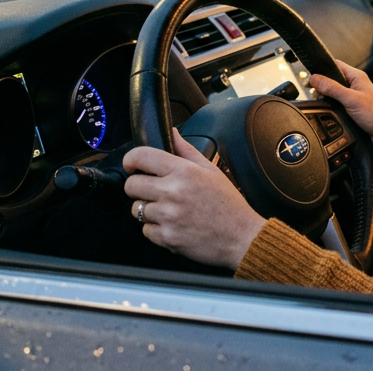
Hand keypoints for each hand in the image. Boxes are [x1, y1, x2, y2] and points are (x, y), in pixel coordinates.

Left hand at [123, 128, 265, 269]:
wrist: (241, 238)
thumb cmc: (228, 204)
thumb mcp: (211, 170)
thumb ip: (187, 150)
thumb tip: (171, 133)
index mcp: (183, 171)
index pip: (141, 157)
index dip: (131, 160)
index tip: (132, 165)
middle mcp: (172, 192)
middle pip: (132, 185)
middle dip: (139, 186)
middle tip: (154, 190)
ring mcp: (168, 217)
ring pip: (136, 209)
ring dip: (148, 209)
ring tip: (168, 210)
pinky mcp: (166, 238)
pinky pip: (145, 230)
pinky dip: (156, 229)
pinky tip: (174, 225)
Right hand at [308, 60, 372, 156]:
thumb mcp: (350, 99)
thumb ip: (332, 88)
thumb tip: (315, 78)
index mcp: (357, 76)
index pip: (335, 65)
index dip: (321, 69)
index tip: (310, 76)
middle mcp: (354, 84)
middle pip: (331, 79)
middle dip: (321, 85)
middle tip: (313, 93)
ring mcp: (353, 97)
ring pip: (333, 92)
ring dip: (325, 97)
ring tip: (318, 101)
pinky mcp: (351, 108)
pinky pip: (336, 103)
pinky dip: (330, 105)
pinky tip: (326, 110)